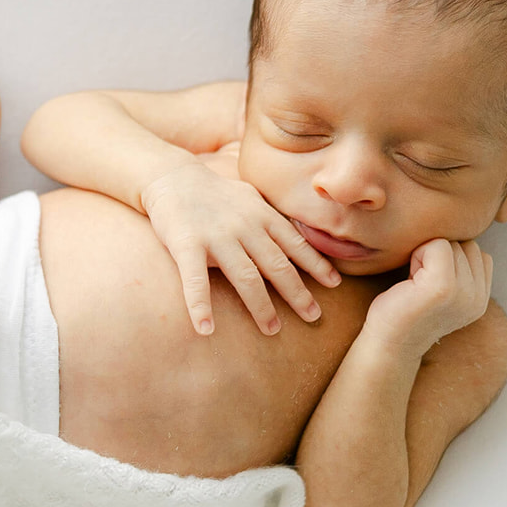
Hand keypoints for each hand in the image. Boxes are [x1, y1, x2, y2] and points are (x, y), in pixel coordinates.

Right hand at [139, 161, 341, 335]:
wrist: (171, 177)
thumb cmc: (213, 193)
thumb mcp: (249, 198)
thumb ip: (270, 218)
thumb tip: (296, 237)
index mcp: (260, 215)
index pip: (294, 243)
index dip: (316, 264)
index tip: (335, 284)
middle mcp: (244, 226)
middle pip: (277, 265)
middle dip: (298, 293)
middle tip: (314, 317)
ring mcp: (215, 236)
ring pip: (245, 276)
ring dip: (261, 306)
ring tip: (272, 330)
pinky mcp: (186, 245)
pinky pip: (195, 280)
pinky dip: (200, 306)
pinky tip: (206, 329)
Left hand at [365, 238, 492, 355]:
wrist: (387, 344)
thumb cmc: (404, 311)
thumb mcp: (442, 290)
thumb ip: (459, 269)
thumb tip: (458, 228)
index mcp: (481, 299)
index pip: (477, 252)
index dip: (448, 258)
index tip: (427, 281)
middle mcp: (478, 298)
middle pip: (466, 244)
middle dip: (438, 254)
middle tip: (418, 282)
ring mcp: (464, 293)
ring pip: (453, 243)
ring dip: (427, 254)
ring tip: (415, 282)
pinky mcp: (443, 287)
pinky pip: (438, 245)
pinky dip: (419, 254)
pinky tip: (409, 279)